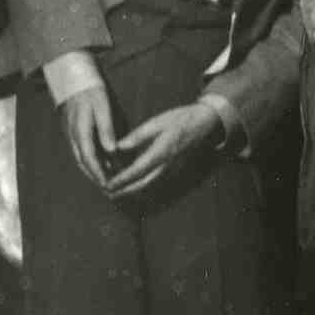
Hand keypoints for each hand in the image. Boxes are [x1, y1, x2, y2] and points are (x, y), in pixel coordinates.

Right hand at [59, 83, 118, 188]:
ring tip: (105, 182)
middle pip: (83, 163)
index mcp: (80, 131)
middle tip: (108, 190)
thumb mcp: (102, 106)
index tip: (108, 185)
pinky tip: (101, 165)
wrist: (74, 78)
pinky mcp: (73, 132)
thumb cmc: (91, 91)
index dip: (98, 173)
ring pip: (81, 158)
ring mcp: (71, 134)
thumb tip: (111, 150)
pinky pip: (81, 151)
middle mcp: (73, 136)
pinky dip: (90, 161)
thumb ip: (106, 128)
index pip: (89, 159)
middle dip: (95, 177)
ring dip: (92, 171)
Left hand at [104, 102, 221, 199]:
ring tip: (117, 194)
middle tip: (108, 194)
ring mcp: (172, 170)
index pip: (137, 171)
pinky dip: (143, 188)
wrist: (206, 125)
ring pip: (149, 186)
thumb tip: (118, 147)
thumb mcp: (157, 122)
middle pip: (142, 184)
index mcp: (161, 152)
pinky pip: (156, 183)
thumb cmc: (181, 119)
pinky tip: (134, 188)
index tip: (108, 184)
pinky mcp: (175, 170)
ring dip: (132, 192)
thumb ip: (137, 136)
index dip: (121, 180)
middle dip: (124, 191)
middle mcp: (167, 165)